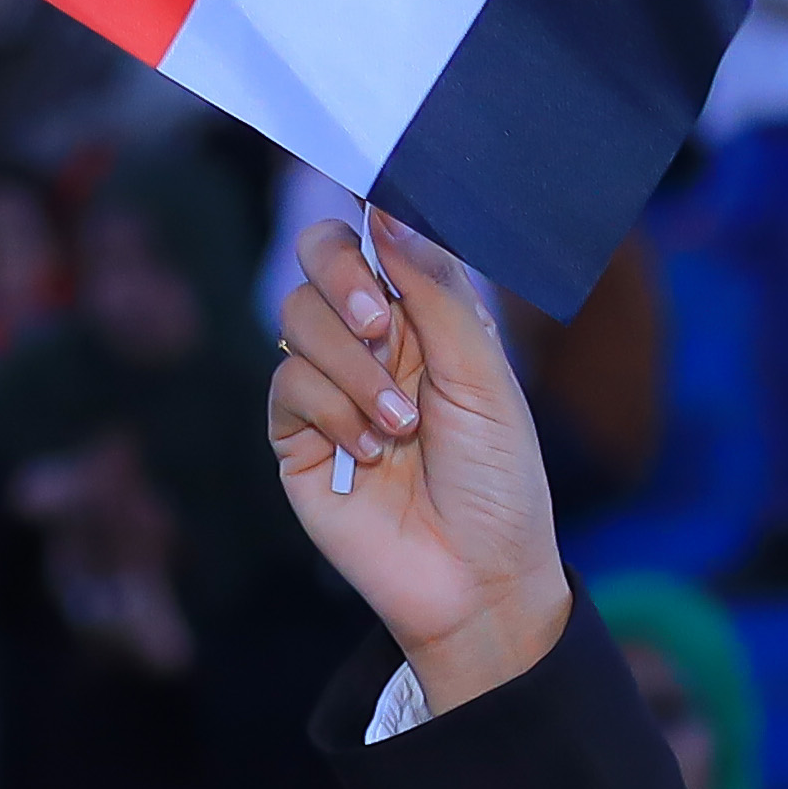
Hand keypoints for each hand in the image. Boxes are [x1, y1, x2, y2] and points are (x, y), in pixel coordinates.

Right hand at [269, 205, 569, 709]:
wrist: (477, 579)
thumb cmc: (499, 483)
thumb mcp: (484, 377)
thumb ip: (435, 290)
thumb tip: (383, 209)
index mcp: (427, 317)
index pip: (374, 239)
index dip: (367, 230)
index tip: (380, 233)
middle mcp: (374, 344)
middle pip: (317, 259)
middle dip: (344, 282)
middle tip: (384, 328)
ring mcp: (332, 387)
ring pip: (297, 320)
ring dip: (354, 369)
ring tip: (401, 426)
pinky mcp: (298, 436)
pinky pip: (288, 385)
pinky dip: (333, 411)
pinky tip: (372, 453)